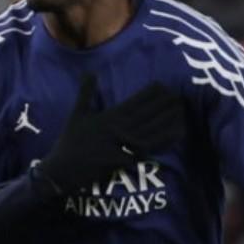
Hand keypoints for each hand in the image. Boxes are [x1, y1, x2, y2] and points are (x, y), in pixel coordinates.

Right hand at [35, 73, 180, 194]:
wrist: (61, 170)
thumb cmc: (70, 141)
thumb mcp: (77, 114)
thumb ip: (86, 93)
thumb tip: (89, 72)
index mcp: (107, 117)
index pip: (133, 103)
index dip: (150, 94)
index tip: (164, 86)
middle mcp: (115, 129)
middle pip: (145, 116)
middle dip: (163, 105)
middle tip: (180, 96)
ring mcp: (119, 146)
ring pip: (149, 132)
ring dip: (166, 122)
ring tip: (182, 112)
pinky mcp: (122, 161)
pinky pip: (147, 151)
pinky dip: (162, 143)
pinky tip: (175, 136)